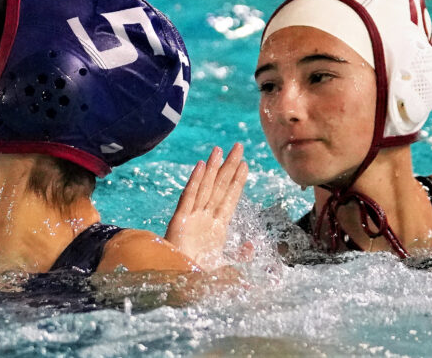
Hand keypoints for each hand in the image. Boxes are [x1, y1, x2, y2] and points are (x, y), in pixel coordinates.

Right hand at [165, 143, 248, 269]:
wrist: (180, 285)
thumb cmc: (199, 278)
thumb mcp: (226, 268)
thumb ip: (240, 256)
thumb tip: (251, 244)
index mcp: (217, 228)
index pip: (230, 199)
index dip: (238, 181)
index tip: (245, 165)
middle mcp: (205, 218)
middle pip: (219, 187)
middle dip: (230, 167)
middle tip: (238, 147)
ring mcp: (192, 217)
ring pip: (205, 187)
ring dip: (213, 168)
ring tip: (220, 150)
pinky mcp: (179, 220)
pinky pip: (189, 197)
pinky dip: (195, 180)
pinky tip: (201, 165)